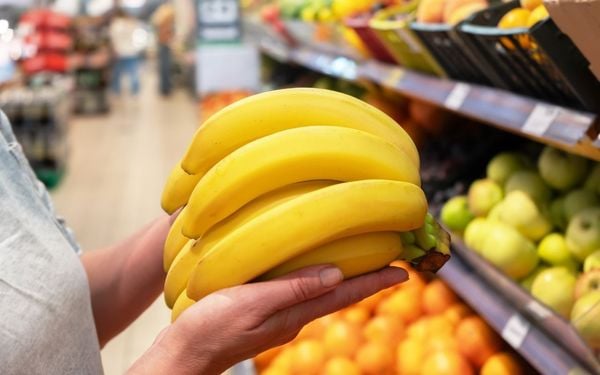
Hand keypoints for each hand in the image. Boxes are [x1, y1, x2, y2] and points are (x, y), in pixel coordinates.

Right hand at [129, 265, 407, 374]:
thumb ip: (292, 289)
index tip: (405, 272)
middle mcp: (294, 316)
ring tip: (360, 257)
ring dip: (344, 275)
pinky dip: (315, 275)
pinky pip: (300, 289)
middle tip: (391, 260)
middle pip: (339, 293)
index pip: (344, 295)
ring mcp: (280, 315)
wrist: (184, 353)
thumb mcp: (251, 305)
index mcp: (295, 315)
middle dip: (367, 278)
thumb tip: (336, 274)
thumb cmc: (211, 328)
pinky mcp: (264, 310)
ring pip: (321, 290)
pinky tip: (311, 264)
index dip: (375, 282)